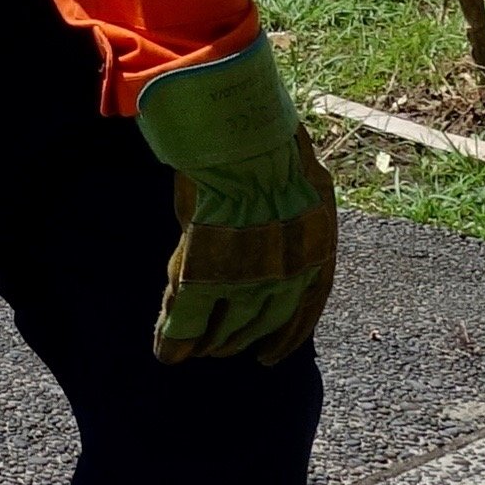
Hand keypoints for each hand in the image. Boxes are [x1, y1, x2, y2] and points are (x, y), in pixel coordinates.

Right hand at [133, 40, 337, 364]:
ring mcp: (252, 271)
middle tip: (220, 351)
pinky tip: (167, 350)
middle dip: (242, 338)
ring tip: (193, 351)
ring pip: (231, 323)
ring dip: (211, 342)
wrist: (236, 127)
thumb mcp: (292, 176)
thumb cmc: (260, 140)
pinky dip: (176, 335)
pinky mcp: (208, 271)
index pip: (306, 305)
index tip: (270, 356)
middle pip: (267, 318)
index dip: (285, 335)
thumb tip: (276, 213)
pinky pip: (191, 314)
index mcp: (317, 243)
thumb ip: (285, 210)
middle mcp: (292, 266)